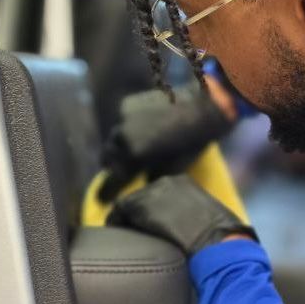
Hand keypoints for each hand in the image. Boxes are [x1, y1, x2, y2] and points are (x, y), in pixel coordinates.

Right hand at [101, 84, 235, 199]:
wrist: (202, 107)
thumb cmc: (191, 142)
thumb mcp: (172, 169)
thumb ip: (149, 178)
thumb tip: (139, 183)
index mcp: (133, 157)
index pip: (111, 181)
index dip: (106, 193)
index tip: (102, 199)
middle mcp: (122, 137)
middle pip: (108, 157)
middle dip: (113, 166)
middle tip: (121, 170)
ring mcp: (123, 118)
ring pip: (114, 138)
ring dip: (120, 145)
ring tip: (134, 147)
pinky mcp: (127, 104)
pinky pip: (121, 121)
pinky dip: (128, 127)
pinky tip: (142, 126)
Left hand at [106, 173, 256, 255]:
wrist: (219, 243)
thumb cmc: (222, 239)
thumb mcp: (209, 219)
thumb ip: (195, 217)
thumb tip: (192, 230)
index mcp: (186, 182)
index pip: (159, 194)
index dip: (153, 211)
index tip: (150, 227)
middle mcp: (168, 181)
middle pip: (143, 196)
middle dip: (138, 215)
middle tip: (134, 232)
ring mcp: (153, 191)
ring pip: (130, 204)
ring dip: (126, 219)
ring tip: (124, 235)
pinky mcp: (140, 206)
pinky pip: (119, 212)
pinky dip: (116, 222)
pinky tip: (118, 234)